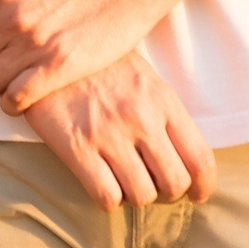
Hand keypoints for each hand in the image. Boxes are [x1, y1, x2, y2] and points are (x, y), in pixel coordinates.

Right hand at [21, 52, 215, 209]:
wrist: (45, 47)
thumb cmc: (98, 65)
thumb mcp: (142, 76)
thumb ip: (165, 113)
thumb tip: (184, 157)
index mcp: (162, 99)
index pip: (200, 159)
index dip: (203, 187)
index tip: (196, 194)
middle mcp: (140, 117)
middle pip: (175, 184)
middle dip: (167, 194)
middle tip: (153, 186)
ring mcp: (108, 133)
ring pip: (142, 196)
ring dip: (136, 197)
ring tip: (124, 181)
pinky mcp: (75, 146)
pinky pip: (106, 197)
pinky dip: (109, 200)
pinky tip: (101, 182)